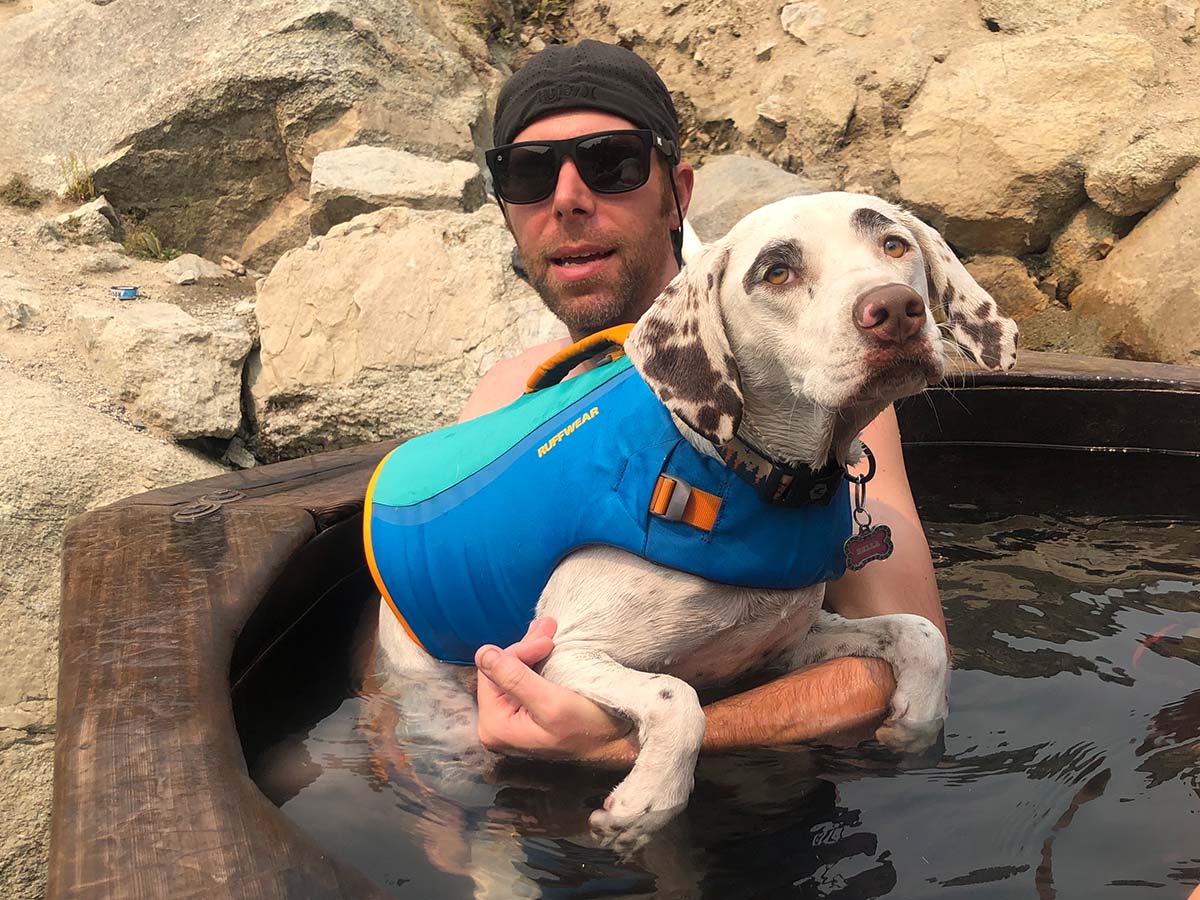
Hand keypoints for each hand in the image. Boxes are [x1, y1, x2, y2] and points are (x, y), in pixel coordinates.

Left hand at [475, 618, 635, 763]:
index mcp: (495, 725)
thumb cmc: (587, 728)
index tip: (549, 641)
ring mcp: (510, 720)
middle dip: (527, 647)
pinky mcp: (525, 715)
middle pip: (500, 670)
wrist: (616, 745)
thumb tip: (482, 653)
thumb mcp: (551, 702)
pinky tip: (547, 647)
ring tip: (550, 631)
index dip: (520, 651)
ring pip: (512, 671)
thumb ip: (515, 678)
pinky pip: (523, 680)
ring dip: (532, 649)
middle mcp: (496, 724)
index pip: (492, 671)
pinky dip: (536, 661)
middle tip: (550, 626)